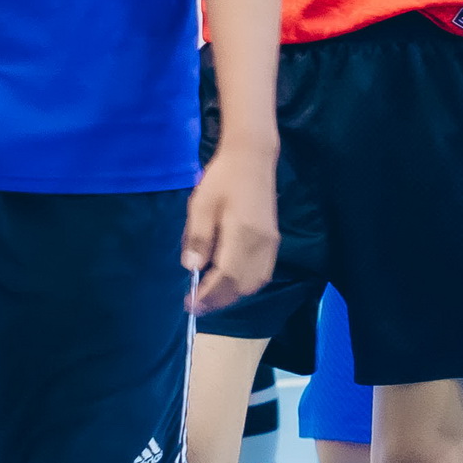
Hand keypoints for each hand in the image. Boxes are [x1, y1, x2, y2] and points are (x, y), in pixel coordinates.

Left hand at [181, 136, 280, 311]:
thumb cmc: (222, 179)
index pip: (226, 278)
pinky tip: (229, 280)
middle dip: (218, 300)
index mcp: (242, 235)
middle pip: (242, 286)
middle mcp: (261, 245)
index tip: (189, 304)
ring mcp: (270, 244)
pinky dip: (245, 284)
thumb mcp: (200, 205)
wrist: (252, 158)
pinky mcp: (273, 241)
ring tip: (210, 293)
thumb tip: (191, 267)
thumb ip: (197, 237)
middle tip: (195, 302)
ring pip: (254, 283)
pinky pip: (261, 274)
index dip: (207, 296)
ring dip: (232, 294)